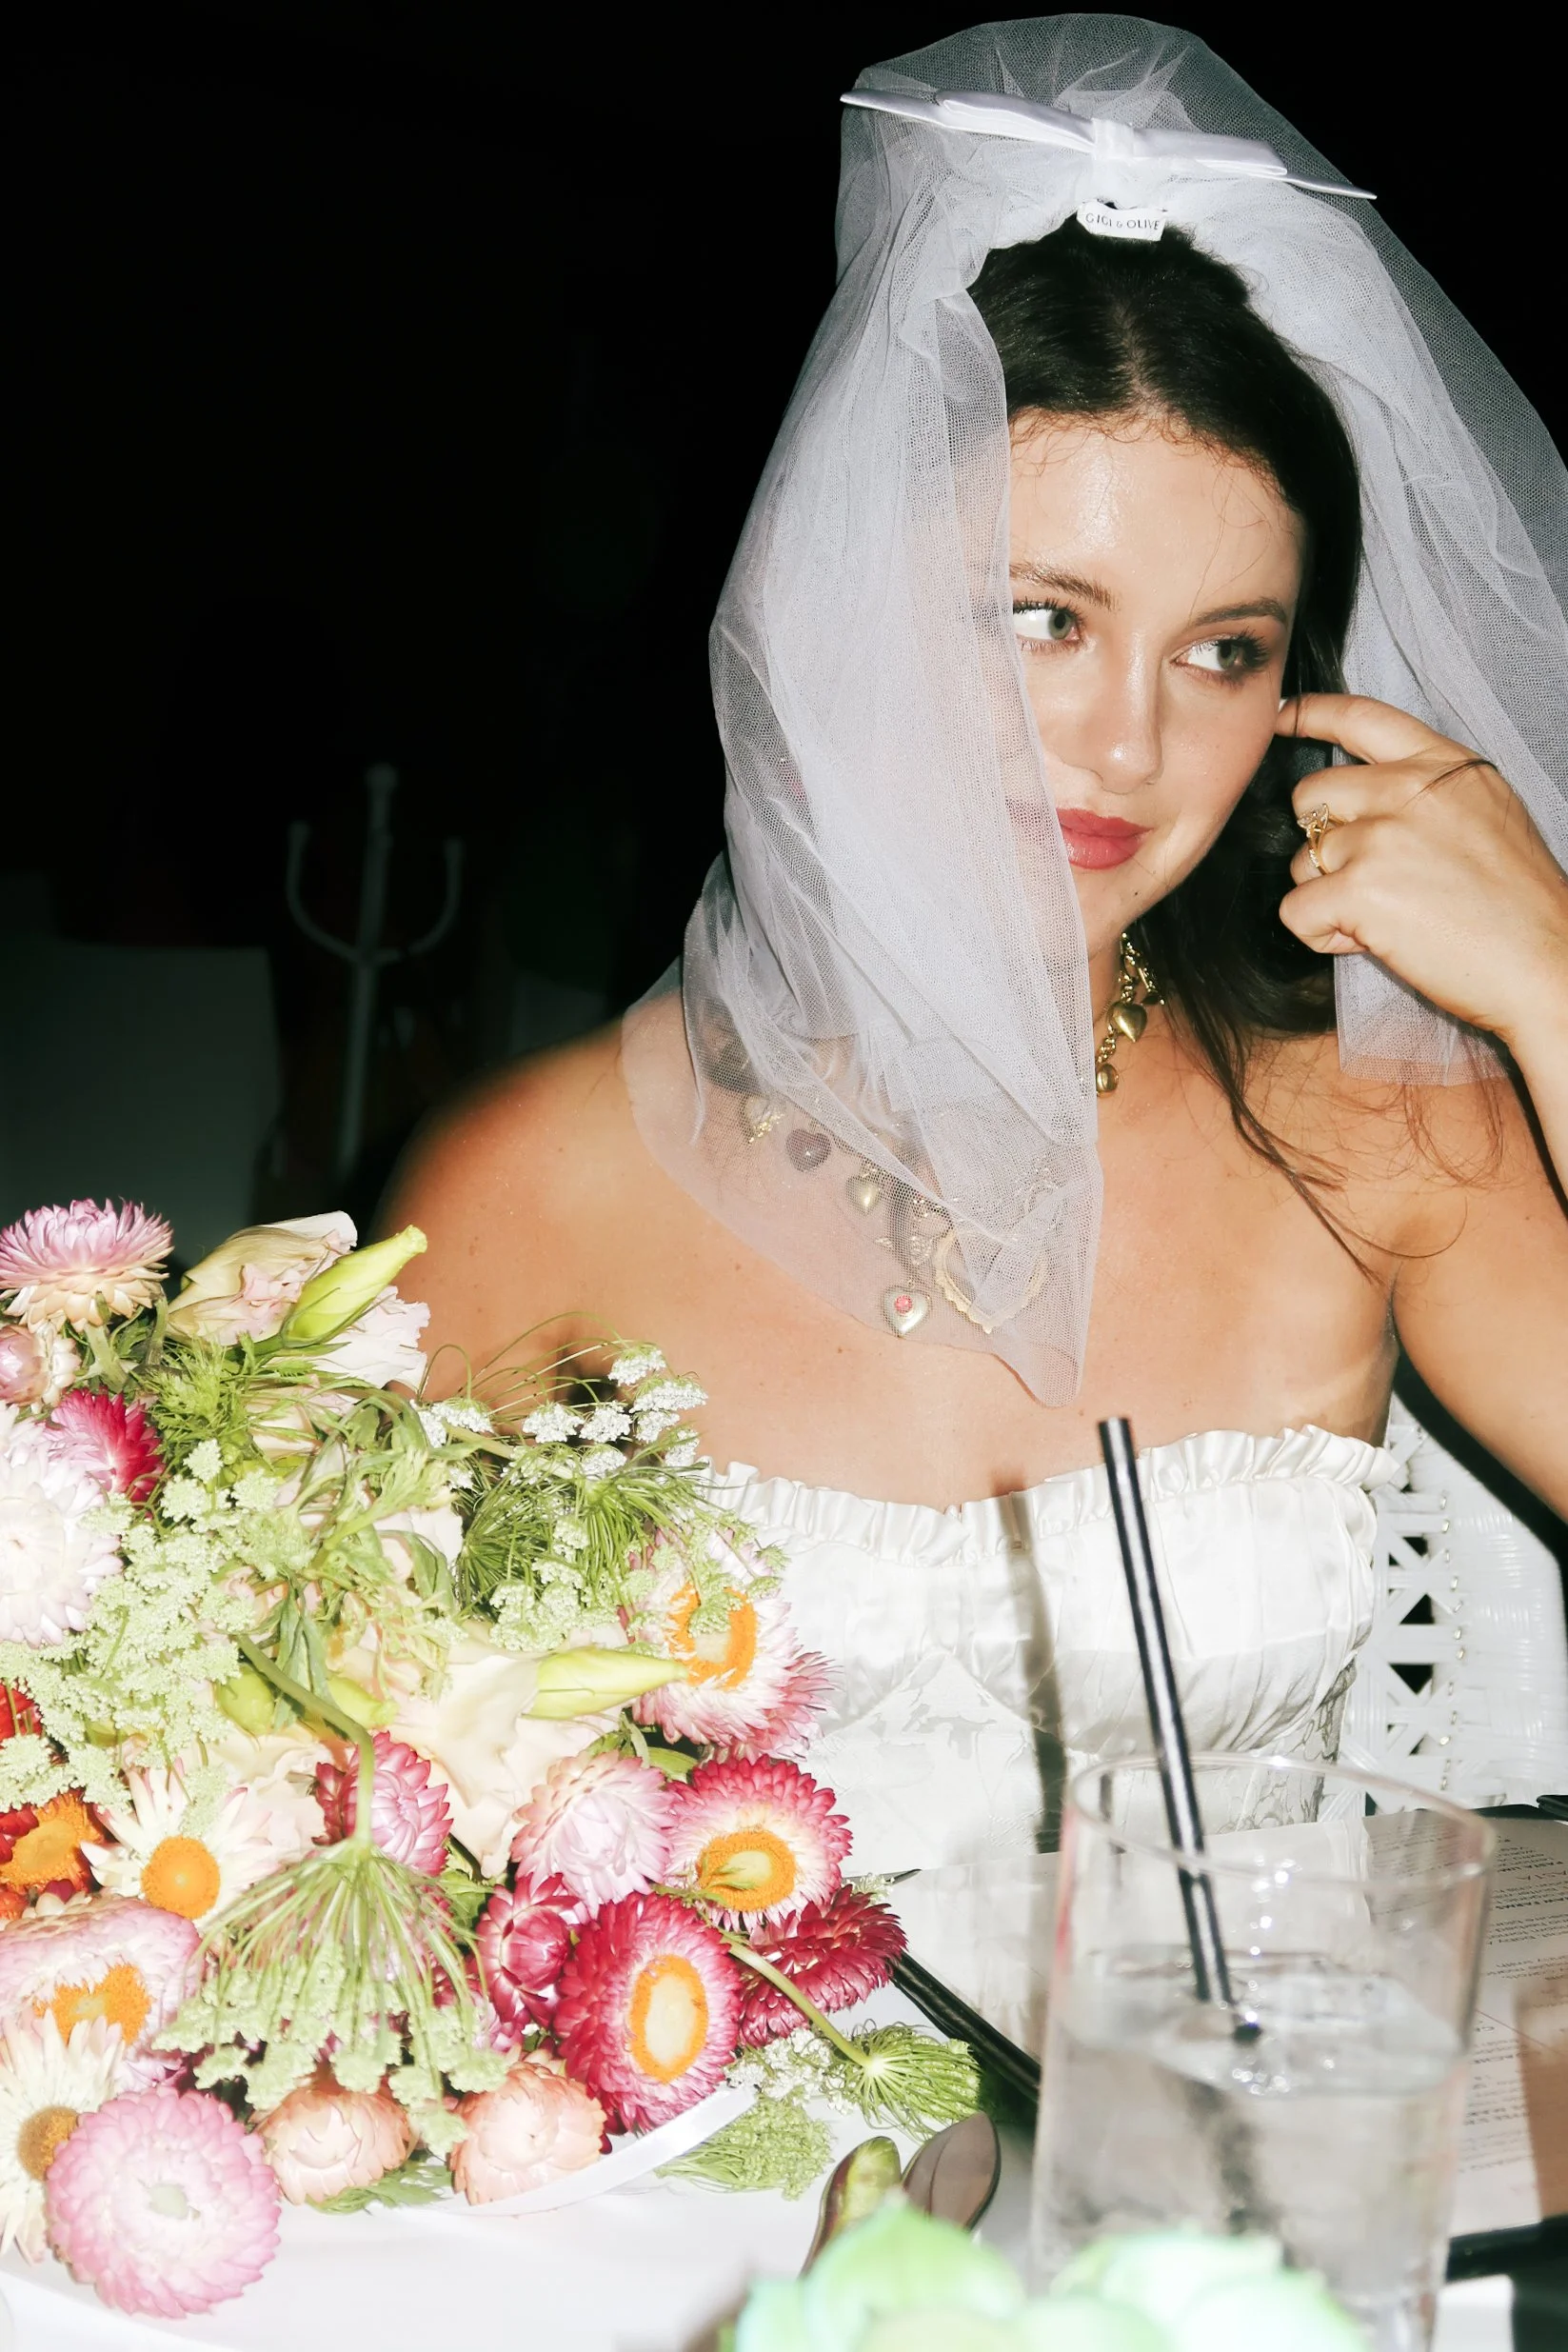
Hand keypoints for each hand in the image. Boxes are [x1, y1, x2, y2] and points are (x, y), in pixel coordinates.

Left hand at [1277, 693, 1567, 1050]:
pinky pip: (1296, 911)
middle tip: (1371, 881)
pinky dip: (1323, 936)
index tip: (1279, 716)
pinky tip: (1372, 943)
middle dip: (1323, 840)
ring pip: (1303, 860)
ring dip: (1329, 896)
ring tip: (1389, 918)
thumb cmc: (1519, 905)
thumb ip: (1427, 793)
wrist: (1546, 962)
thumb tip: (1367, 799)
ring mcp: (1382, 836)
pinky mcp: (1358, 889)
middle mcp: (1410, 789)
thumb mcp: (1486, 813)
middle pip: (1311, 795)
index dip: (1310, 714)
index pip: (1361, 717)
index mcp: (1444, 765)